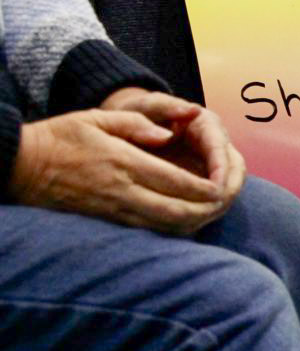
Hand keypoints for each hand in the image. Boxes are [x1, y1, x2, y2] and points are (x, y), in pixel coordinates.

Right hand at [10, 110, 227, 234]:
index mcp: (124, 162)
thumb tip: (168, 134)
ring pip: (166, 226)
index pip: (176, 181)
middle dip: (208, 211)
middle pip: (178, 211)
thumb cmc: (61, 137)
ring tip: (214, 215)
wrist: (22, 167)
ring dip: (194, 224)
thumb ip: (136, 124)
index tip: (224, 187)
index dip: (206, 188)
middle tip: (226, 204)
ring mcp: (116, 210)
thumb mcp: (97, 118)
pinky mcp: (109, 222)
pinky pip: (150, 232)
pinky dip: (173, 230)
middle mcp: (123, 191)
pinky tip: (187, 223)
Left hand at [100, 88, 245, 206]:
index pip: (222, 149)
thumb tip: (191, 111)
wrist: (131, 127)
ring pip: (228, 189)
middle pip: (235, 172)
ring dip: (218, 205)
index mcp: (206, 126)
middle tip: (211, 210)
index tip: (216, 189)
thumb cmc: (137, 113)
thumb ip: (164, 106)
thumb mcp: (146, 105)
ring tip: (199, 219)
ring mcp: (213, 166)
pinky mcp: (205, 183)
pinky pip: (213, 200)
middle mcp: (216, 147)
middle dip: (227, 191)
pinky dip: (205, 212)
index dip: (222, 170)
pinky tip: (188, 222)